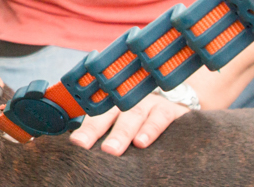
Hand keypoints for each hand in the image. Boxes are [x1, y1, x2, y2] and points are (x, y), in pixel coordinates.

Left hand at [68, 94, 189, 155]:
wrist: (176, 110)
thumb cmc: (142, 125)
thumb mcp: (122, 126)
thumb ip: (106, 135)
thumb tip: (83, 150)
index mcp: (113, 107)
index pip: (96, 117)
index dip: (87, 129)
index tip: (77, 143)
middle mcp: (129, 103)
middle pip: (112, 114)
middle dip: (102, 131)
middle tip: (102, 148)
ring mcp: (148, 104)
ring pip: (134, 115)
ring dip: (124, 132)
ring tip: (119, 148)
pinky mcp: (170, 110)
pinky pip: (161, 117)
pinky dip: (152, 129)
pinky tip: (143, 141)